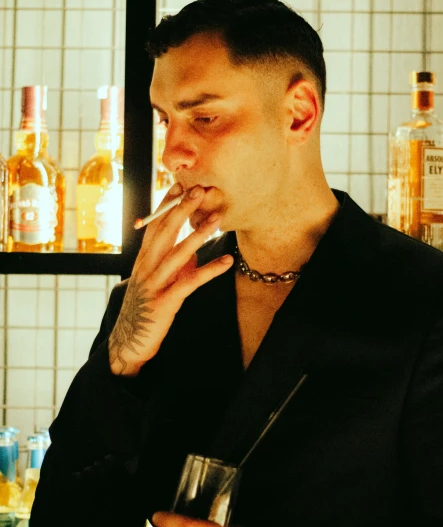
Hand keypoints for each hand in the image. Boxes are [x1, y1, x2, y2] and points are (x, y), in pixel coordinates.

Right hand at [109, 185, 232, 375]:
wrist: (130, 341)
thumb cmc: (147, 308)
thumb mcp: (158, 280)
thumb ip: (174, 263)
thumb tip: (195, 248)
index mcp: (143, 258)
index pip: (154, 225)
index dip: (166, 204)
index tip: (179, 184)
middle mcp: (145, 266)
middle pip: (165, 232)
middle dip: (183, 209)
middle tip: (200, 190)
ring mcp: (154, 284)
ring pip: (178, 253)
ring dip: (198, 234)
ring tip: (217, 218)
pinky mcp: (165, 301)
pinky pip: (191, 282)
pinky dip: (211, 270)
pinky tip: (228, 261)